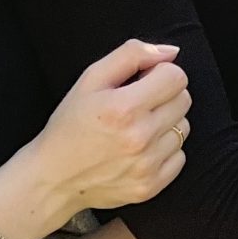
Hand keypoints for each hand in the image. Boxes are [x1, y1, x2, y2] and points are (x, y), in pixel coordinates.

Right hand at [38, 38, 190, 211]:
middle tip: (137, 104)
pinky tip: (140, 150)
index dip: (160, 74)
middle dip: (164, 96)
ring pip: (183, 128)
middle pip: (184, 100)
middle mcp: (140, 137)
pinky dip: (165, 151)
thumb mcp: (90, 79)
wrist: (53, 177)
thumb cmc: (70, 124)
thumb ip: (132, 55)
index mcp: (124, 107)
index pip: (176, 77)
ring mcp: (147, 165)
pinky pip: (180, 157)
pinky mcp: (151, 186)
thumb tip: (171, 52)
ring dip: (165, 123)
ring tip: (136, 128)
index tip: (142, 82)